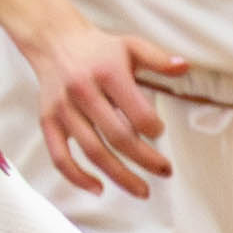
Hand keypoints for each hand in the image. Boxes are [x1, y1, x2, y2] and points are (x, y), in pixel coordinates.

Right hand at [12, 14, 187, 198]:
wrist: (53, 41)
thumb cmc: (98, 48)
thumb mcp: (131, 45)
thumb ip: (158, 58)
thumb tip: (184, 67)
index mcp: (107, 72)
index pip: (137, 112)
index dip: (154, 128)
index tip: (160, 132)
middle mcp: (83, 91)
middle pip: (118, 137)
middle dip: (145, 159)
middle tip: (165, 171)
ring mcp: (63, 109)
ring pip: (92, 151)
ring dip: (119, 176)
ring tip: (142, 191)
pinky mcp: (48, 121)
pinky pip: (59, 156)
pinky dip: (76, 177)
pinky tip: (98, 189)